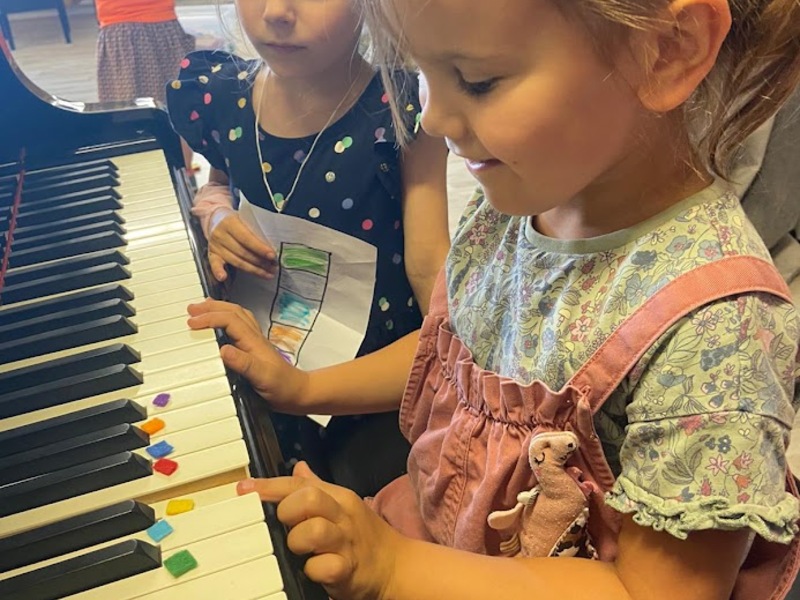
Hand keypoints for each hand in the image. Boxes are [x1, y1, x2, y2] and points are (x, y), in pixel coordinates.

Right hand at [186, 299, 307, 410]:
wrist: (297, 393)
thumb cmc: (282, 386)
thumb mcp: (262, 377)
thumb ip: (243, 363)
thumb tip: (223, 350)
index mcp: (253, 341)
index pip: (230, 320)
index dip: (210, 318)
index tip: (191, 323)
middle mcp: (254, 337)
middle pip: (233, 312)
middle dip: (211, 307)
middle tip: (191, 309)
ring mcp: (255, 341)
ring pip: (237, 315)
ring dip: (219, 309)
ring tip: (202, 307)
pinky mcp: (254, 348)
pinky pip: (239, 325)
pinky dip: (226, 318)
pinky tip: (220, 324)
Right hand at [207, 210, 276, 281]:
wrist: (215, 219)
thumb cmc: (234, 220)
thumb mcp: (244, 218)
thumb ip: (254, 229)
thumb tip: (273, 246)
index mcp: (230, 223)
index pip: (247, 238)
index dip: (260, 248)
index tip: (272, 255)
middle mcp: (220, 234)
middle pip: (243, 252)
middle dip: (261, 262)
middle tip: (274, 267)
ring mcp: (215, 246)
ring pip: (236, 261)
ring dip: (253, 270)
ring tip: (267, 273)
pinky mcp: (211, 254)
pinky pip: (214, 265)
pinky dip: (218, 271)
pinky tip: (223, 278)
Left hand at [237, 462, 402, 599]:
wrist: (396, 567)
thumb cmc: (364, 537)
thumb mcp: (344, 506)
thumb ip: (318, 487)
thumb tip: (299, 468)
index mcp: (340, 498)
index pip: (301, 483)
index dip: (269, 485)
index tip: (245, 489)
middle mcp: (343, 516)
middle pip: (308, 498)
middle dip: (287, 511)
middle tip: (286, 524)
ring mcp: (346, 543)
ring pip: (312, 531)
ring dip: (297, 542)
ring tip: (300, 549)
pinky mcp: (348, 571)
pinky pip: (320, 567)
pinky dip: (311, 570)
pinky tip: (314, 570)